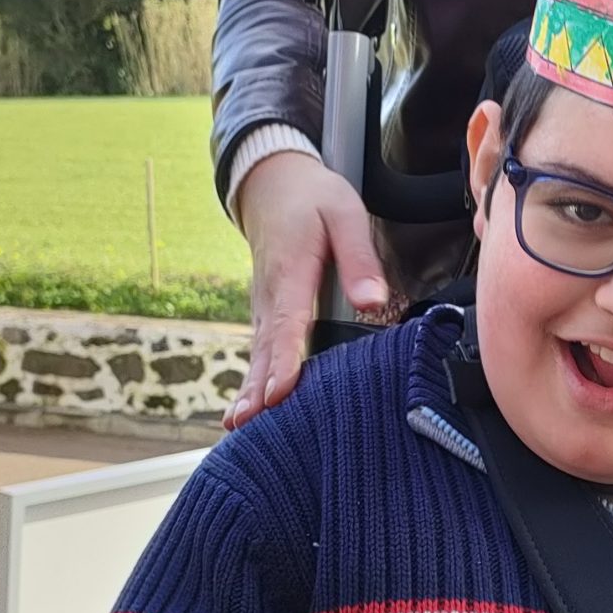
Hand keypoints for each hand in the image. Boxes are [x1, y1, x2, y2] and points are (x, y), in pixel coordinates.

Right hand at [224, 150, 389, 430]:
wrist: (273, 183)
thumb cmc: (313, 199)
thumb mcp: (345, 215)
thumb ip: (359, 258)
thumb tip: (371, 302)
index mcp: (291, 272)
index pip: (287, 324)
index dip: (283, 361)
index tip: (279, 393)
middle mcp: (270, 296)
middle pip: (265, 349)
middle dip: (259, 390)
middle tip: (252, 426)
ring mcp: (262, 306)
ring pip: (256, 354)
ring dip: (249, 391)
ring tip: (240, 428)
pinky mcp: (265, 313)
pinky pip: (258, 351)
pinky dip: (251, 381)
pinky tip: (247, 411)